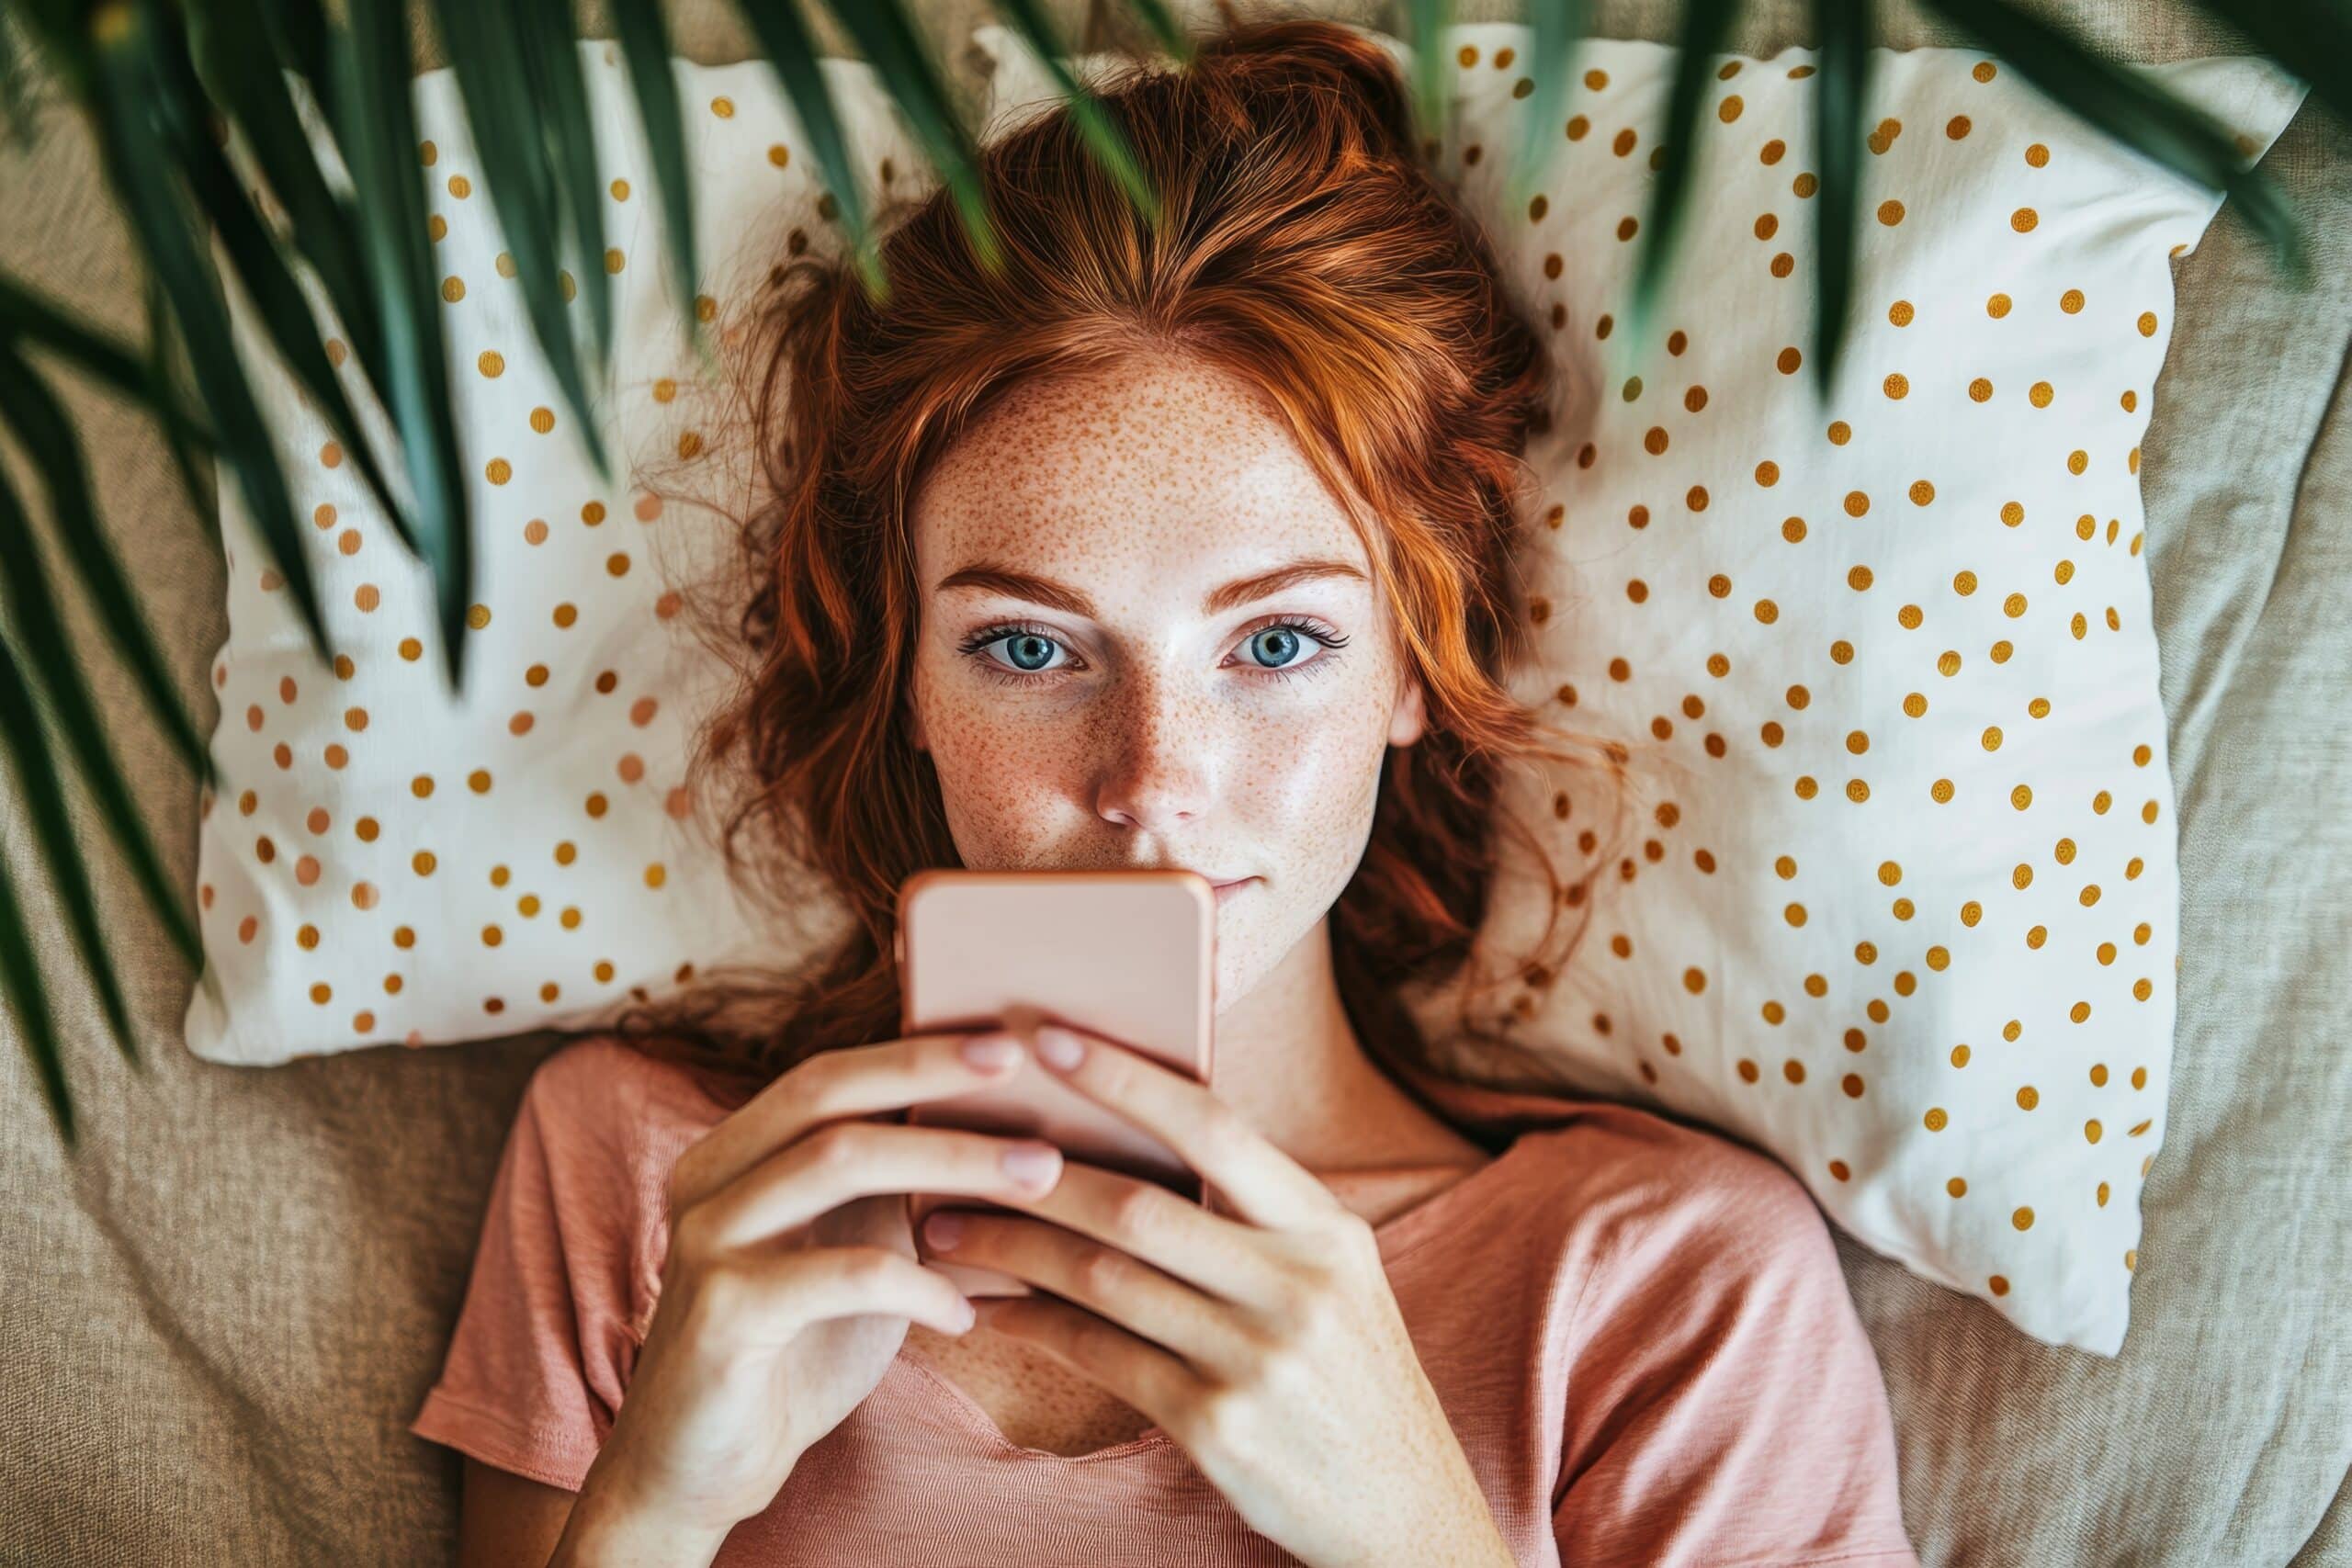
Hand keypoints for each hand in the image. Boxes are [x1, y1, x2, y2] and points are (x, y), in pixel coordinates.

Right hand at [559, 1029, 1067, 1556]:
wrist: (703, 1471)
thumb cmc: (797, 1354)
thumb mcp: (856, 1256)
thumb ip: (904, 1195)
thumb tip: (1027, 1143)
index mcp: (734, 1154)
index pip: (828, 1076)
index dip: (917, 1051)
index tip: (1011, 1039)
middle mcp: (708, 1182)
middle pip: (828, 1098)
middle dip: (932, 1075)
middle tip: (1028, 1073)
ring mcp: (705, 1243)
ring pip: (837, 1163)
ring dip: (953, 1162)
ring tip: (1041, 1177)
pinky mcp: (720, 1315)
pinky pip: (839, 1273)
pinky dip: (917, 1283)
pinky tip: (967, 1312)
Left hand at [912, 1022, 1515, 1567]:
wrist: (1407, 1512)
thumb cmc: (1348, 1376)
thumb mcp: (1337, 1279)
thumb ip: (1257, 1215)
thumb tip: (1133, 1136)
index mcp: (1327, 1228)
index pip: (1215, 1128)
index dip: (1125, 1078)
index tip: (1046, 1036)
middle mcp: (1298, 1285)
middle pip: (1137, 1205)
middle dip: (1030, 1173)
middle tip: (948, 1147)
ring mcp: (1257, 1360)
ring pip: (1102, 1279)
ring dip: (1009, 1247)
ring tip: (940, 1227)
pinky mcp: (1218, 1428)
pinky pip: (1100, 1356)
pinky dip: (1033, 1324)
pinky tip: (988, 1310)